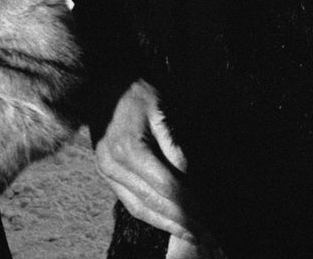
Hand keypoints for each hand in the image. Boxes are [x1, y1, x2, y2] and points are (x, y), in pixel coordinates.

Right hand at [95, 80, 214, 251]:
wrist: (103, 78)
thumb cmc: (136, 90)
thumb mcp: (161, 108)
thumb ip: (174, 145)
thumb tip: (190, 177)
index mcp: (129, 148)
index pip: (166, 187)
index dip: (189, 203)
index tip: (209, 214)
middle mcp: (114, 164)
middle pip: (154, 203)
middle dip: (183, 220)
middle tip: (208, 233)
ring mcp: (106, 170)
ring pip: (141, 209)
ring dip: (168, 225)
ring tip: (193, 234)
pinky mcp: (105, 172)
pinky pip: (129, 202)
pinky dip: (151, 215)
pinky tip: (170, 221)